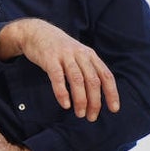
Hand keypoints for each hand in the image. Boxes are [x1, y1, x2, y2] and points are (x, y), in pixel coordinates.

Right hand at [0, 19, 118, 120]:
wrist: (36, 32)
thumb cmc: (58, 49)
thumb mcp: (77, 55)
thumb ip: (87, 69)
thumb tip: (96, 94)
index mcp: (90, 55)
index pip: (106, 76)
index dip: (112, 93)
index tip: (113, 109)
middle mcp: (80, 54)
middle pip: (93, 80)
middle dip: (95, 101)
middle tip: (92, 117)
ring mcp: (65, 56)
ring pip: (77, 80)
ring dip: (81, 100)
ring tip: (80, 114)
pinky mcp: (49, 58)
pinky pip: (57, 77)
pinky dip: (62, 92)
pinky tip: (65, 104)